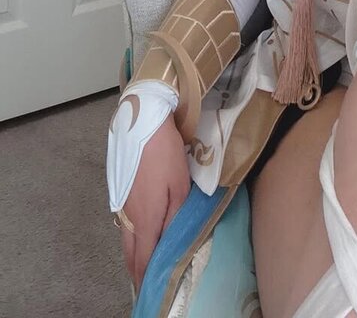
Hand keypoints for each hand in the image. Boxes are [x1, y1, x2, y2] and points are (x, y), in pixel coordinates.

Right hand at [118, 115, 189, 294]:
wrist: (142, 122)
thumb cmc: (165, 154)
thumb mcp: (180, 185)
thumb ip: (175, 216)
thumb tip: (171, 240)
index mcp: (146, 218)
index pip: (143, 257)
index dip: (145, 277)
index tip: (150, 290)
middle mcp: (129, 216)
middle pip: (130, 252)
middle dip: (136, 270)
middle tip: (144, 281)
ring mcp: (121, 203)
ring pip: (125, 238)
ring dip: (133, 253)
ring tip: (143, 261)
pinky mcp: (120, 192)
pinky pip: (124, 223)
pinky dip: (130, 236)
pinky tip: (140, 232)